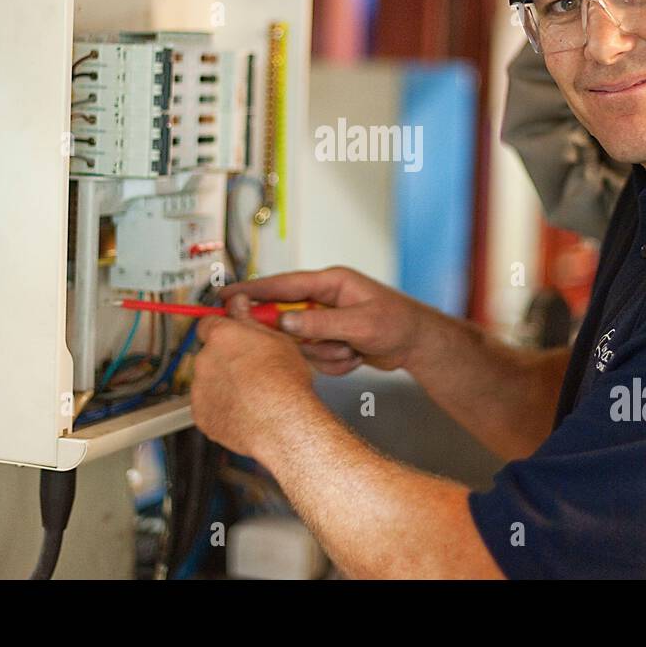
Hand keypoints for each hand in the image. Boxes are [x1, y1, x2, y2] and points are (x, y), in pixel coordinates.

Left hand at [190, 311, 314, 458]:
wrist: (283, 423)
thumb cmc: (285, 383)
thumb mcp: (277, 339)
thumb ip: (249, 319)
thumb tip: (239, 303)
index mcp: (222, 336)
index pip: (208, 323)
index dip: (220, 329)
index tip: (229, 335)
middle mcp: (205, 360)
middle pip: (209, 354)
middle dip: (225, 359)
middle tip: (249, 368)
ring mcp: (200, 389)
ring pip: (208, 381)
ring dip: (223, 384)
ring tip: (251, 393)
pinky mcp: (201, 415)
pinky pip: (207, 407)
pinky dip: (221, 407)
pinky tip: (244, 409)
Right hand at [219, 266, 449, 375]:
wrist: (418, 345)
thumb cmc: (398, 323)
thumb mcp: (360, 324)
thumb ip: (320, 324)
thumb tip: (286, 323)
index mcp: (330, 283)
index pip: (282, 285)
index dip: (252, 291)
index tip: (226, 297)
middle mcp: (324, 300)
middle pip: (287, 319)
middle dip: (305, 340)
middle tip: (318, 345)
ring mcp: (326, 321)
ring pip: (301, 344)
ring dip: (327, 354)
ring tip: (353, 351)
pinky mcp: (330, 340)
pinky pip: (316, 358)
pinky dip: (335, 363)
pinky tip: (356, 358)